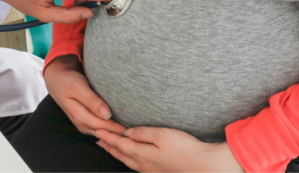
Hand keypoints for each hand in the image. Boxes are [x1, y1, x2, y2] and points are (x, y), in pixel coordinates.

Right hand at [45, 55, 126, 135]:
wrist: (57, 78)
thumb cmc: (68, 79)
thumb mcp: (78, 87)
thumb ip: (92, 101)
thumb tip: (106, 115)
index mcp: (79, 116)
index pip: (103, 126)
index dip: (118, 129)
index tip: (132, 129)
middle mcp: (81, 123)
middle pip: (104, 131)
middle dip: (119, 134)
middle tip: (137, 134)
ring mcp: (83, 123)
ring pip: (102, 132)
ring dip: (115, 133)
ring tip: (132, 134)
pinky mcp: (87, 120)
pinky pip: (101, 127)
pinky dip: (111, 128)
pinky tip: (121, 127)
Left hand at [95, 127, 244, 172]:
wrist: (201, 165)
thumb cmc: (184, 148)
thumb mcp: (162, 135)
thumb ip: (143, 133)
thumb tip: (128, 132)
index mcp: (142, 154)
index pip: (119, 143)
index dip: (107, 136)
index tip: (96, 130)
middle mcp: (143, 164)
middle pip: (120, 153)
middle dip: (108, 145)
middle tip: (97, 138)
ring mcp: (149, 169)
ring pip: (127, 160)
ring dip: (115, 152)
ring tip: (108, 146)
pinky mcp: (157, 171)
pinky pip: (135, 164)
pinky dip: (126, 158)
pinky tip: (129, 156)